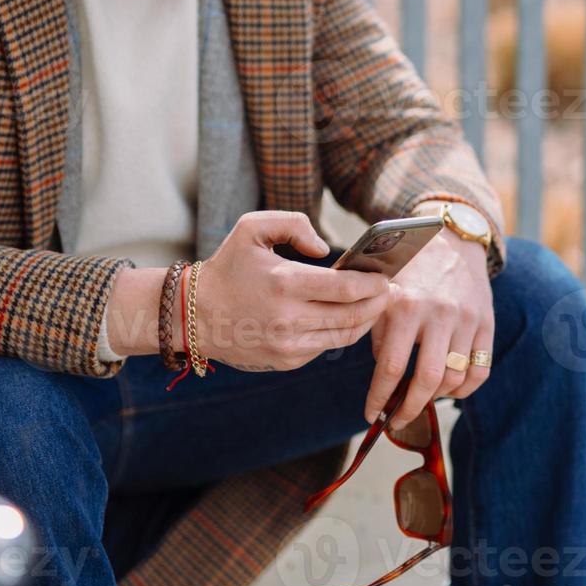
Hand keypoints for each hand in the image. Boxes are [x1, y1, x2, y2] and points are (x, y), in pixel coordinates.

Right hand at [195, 212, 389, 371]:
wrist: (195, 315)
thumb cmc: (228, 267)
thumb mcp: (251, 229)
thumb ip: (292, 224)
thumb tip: (324, 249)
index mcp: (284, 283)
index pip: (346, 288)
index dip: (373, 284)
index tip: (385, 277)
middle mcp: (289, 318)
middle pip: (354, 314)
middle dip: (379, 303)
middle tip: (390, 291)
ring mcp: (289, 344)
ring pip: (346, 335)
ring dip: (367, 320)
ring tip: (377, 304)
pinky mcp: (288, 361)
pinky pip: (327, 346)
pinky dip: (343, 332)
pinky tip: (349, 318)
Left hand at [364, 224, 492, 427]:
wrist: (451, 240)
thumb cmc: (408, 269)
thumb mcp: (382, 293)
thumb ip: (376, 330)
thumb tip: (381, 377)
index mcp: (405, 305)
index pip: (390, 367)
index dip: (379, 398)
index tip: (371, 415)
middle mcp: (438, 313)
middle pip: (427, 379)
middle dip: (409, 409)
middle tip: (396, 421)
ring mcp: (466, 319)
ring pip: (454, 378)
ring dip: (435, 398)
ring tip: (420, 400)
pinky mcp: (486, 323)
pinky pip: (480, 371)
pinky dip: (464, 390)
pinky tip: (447, 391)